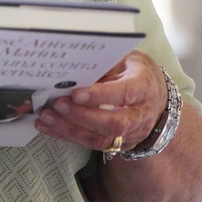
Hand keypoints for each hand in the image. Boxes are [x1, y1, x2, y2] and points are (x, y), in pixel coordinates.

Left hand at [35, 49, 166, 154]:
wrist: (155, 95)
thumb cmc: (135, 71)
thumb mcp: (126, 58)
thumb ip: (105, 63)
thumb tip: (73, 66)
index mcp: (145, 87)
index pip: (125, 93)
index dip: (101, 95)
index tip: (76, 94)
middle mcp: (141, 114)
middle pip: (114, 123)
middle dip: (83, 116)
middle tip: (58, 105)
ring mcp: (131, 132)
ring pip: (101, 138)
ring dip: (70, 129)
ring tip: (46, 116)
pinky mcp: (118, 142)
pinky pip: (91, 143)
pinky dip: (67, 135)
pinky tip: (47, 126)